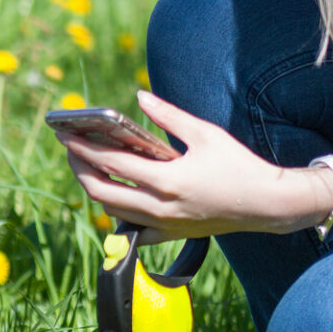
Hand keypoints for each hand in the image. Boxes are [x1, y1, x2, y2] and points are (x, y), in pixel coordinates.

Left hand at [58, 91, 332, 242]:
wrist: (267, 204)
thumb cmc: (239, 165)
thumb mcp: (205, 134)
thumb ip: (168, 116)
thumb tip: (138, 97)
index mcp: (167, 180)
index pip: (111, 163)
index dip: (83, 148)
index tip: (65, 134)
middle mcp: (160, 206)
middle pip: (100, 191)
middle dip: (79, 169)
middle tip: (71, 150)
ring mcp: (163, 224)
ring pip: (111, 210)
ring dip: (95, 189)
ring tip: (89, 167)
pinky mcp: (169, 234)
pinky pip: (132, 229)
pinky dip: (118, 213)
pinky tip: (115, 196)